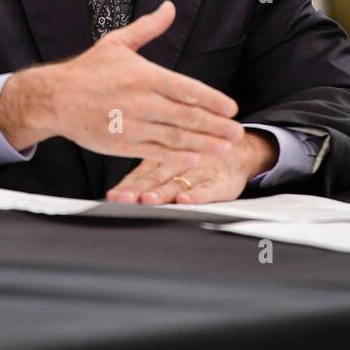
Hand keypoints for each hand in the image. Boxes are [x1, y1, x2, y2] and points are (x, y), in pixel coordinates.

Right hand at [0, 0, 245, 162]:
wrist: (55, 98)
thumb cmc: (87, 70)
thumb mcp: (118, 42)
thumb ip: (149, 27)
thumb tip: (169, 7)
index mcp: (144, 76)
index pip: (186, 89)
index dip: (212, 100)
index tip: (232, 108)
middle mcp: (141, 102)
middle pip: (187, 116)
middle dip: (216, 126)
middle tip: (237, 132)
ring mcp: (132, 125)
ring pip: (175, 138)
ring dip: (204, 143)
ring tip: (225, 147)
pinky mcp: (122, 144)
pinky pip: (156, 153)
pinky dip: (178, 156)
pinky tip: (196, 157)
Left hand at [105, 129, 278, 204]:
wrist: (237, 149)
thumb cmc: (196, 156)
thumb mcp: (170, 157)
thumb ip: (145, 174)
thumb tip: (115, 192)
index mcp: (162, 161)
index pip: (140, 176)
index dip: (126, 186)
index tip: (112, 196)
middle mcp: (177, 165)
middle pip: (154, 180)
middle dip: (137, 191)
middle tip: (123, 199)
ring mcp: (197, 173)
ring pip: (177, 183)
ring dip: (162, 193)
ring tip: (148, 199)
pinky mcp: (218, 182)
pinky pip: (206, 189)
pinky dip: (196, 195)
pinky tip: (185, 200)